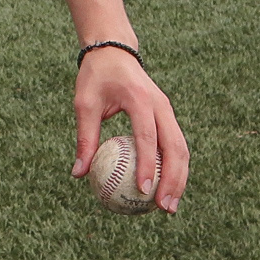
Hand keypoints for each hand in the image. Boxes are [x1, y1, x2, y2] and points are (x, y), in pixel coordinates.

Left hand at [71, 46, 188, 211]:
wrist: (115, 51)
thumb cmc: (96, 78)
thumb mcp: (84, 104)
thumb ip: (85, 138)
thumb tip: (78, 174)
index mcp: (139, 99)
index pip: (147, 137)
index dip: (148, 165)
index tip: (143, 190)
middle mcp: (160, 105)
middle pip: (175, 147)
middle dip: (174, 180)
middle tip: (163, 208)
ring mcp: (168, 110)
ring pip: (182, 148)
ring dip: (180, 178)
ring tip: (169, 207)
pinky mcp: (168, 116)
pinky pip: (176, 145)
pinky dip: (175, 168)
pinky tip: (166, 189)